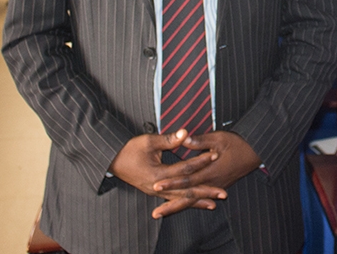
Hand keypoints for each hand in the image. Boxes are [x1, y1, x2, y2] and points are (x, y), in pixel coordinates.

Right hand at [108, 130, 226, 217]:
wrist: (112, 160)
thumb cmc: (129, 149)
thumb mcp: (147, 141)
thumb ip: (168, 139)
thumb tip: (185, 133)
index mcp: (157, 174)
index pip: (184, 169)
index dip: (200, 162)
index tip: (215, 155)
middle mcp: (158, 187)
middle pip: (186, 191)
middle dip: (205, 192)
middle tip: (223, 193)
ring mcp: (156, 192)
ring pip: (181, 199)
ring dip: (198, 201)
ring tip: (214, 203)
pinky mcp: (155, 192)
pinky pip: (174, 200)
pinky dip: (186, 202)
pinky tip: (197, 203)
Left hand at [152, 131, 260, 216]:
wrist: (254, 152)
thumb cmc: (238, 143)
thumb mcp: (219, 138)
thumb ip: (200, 141)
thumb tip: (184, 139)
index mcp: (211, 171)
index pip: (187, 179)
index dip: (172, 183)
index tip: (157, 185)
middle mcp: (212, 183)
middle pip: (188, 197)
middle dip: (171, 205)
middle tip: (156, 213)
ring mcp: (215, 186)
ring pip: (193, 200)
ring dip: (177, 207)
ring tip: (162, 213)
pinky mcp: (217, 186)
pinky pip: (200, 198)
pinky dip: (189, 204)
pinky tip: (179, 206)